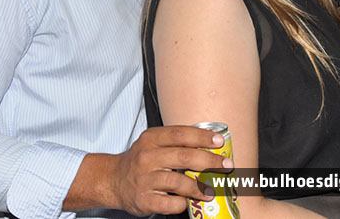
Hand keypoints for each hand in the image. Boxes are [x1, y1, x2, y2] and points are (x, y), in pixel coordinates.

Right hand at [110, 126, 231, 215]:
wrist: (113, 180)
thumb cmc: (141, 161)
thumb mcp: (153, 144)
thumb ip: (176, 143)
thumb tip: (212, 146)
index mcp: (151, 139)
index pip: (180, 134)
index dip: (202, 137)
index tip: (219, 142)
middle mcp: (147, 157)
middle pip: (184, 157)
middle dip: (209, 162)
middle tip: (226, 166)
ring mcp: (144, 179)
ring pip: (178, 182)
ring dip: (200, 187)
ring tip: (212, 190)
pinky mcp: (144, 200)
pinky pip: (170, 203)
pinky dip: (182, 203)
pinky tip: (187, 201)